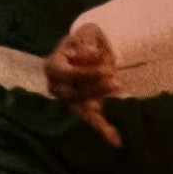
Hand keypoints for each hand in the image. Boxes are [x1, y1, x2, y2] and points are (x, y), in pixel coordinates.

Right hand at [44, 24, 122, 147]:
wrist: (90, 50)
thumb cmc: (86, 40)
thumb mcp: (88, 32)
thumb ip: (88, 40)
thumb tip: (90, 54)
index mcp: (53, 65)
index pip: (66, 74)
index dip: (86, 73)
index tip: (107, 68)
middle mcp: (56, 86)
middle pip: (74, 92)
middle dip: (96, 86)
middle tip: (116, 78)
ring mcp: (68, 100)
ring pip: (83, 106)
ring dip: (101, 99)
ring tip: (119, 88)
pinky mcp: (83, 108)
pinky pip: (92, 121)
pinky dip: (104, 130)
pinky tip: (117, 141)